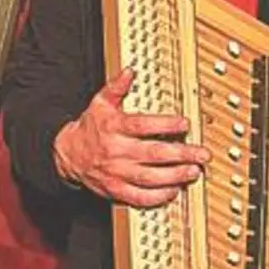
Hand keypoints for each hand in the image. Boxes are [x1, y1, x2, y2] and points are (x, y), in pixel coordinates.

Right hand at [53, 68, 210, 207]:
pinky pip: (140, 197)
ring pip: (150, 178)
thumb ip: (116, 87)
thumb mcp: (100, 103)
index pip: (143, 125)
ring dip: (175, 176)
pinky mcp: (116, 190)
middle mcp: (116, 151)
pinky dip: (158, 197)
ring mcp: (117, 173)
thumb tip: (129, 71)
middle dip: (181, 154)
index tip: (185, 123)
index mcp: (114, 128)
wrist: (68, 155)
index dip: (165, 124)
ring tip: (193, 172)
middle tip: (201, 154)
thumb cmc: (89, 128)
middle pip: (153, 154)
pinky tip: (173, 191)